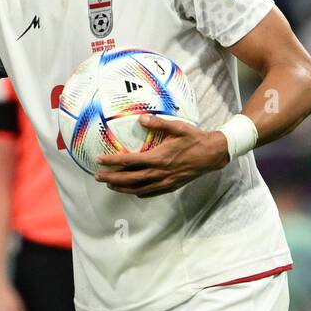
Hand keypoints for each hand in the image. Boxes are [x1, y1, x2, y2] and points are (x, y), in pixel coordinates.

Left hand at [95, 115, 228, 197]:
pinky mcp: (171, 186)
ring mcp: (166, 181)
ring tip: (110, 185)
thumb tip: (141, 118)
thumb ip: (158, 123)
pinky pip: (152, 192)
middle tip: (97, 176)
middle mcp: (160, 172)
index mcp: (159, 158)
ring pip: (139, 189)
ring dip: (122, 188)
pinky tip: (132, 191)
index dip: (112, 162)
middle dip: (112, 178)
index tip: (99, 160)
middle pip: (130, 179)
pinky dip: (139, 193)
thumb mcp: (177, 127)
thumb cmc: (195, 139)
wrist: (214, 154)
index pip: (129, 161)